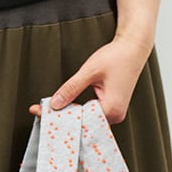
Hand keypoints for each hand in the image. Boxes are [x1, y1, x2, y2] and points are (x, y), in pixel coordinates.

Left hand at [30, 33, 151, 126]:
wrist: (134, 48)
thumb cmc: (116, 56)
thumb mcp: (89, 71)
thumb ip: (71, 88)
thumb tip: (54, 104)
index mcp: (111, 109)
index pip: (79, 120)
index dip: (57, 116)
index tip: (38, 111)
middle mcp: (115, 116)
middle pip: (82, 123)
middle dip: (61, 116)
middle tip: (37, 110)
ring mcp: (115, 113)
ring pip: (86, 120)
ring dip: (69, 114)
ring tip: (48, 110)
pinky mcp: (112, 108)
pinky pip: (92, 114)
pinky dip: (78, 111)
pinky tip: (64, 107)